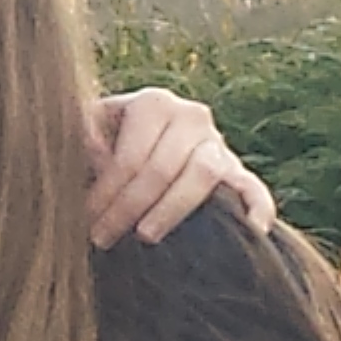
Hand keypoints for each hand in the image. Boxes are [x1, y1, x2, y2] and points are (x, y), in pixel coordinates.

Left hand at [86, 86, 277, 246]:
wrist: (134, 145)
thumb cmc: (102, 143)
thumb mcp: (86, 133)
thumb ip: (83, 138)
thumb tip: (94, 152)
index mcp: (153, 103)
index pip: (130, 156)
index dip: (105, 192)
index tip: (85, 219)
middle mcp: (191, 116)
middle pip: (162, 169)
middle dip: (128, 208)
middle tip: (102, 237)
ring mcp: (218, 143)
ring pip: (203, 176)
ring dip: (171, 210)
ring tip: (145, 236)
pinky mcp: (238, 171)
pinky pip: (253, 189)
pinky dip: (257, 208)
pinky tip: (251, 231)